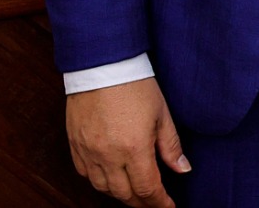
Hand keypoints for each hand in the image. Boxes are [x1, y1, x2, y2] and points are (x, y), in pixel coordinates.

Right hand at [66, 77, 188, 206]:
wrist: (102, 65)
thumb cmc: (136, 85)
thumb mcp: (161, 114)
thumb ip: (171, 146)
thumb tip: (183, 169)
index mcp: (134, 148)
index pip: (147, 189)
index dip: (160, 203)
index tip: (169, 207)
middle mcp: (108, 156)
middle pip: (125, 194)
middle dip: (142, 202)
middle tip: (154, 201)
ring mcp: (89, 152)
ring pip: (103, 188)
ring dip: (121, 194)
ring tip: (135, 191)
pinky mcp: (75, 146)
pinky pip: (85, 174)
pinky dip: (100, 181)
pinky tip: (111, 177)